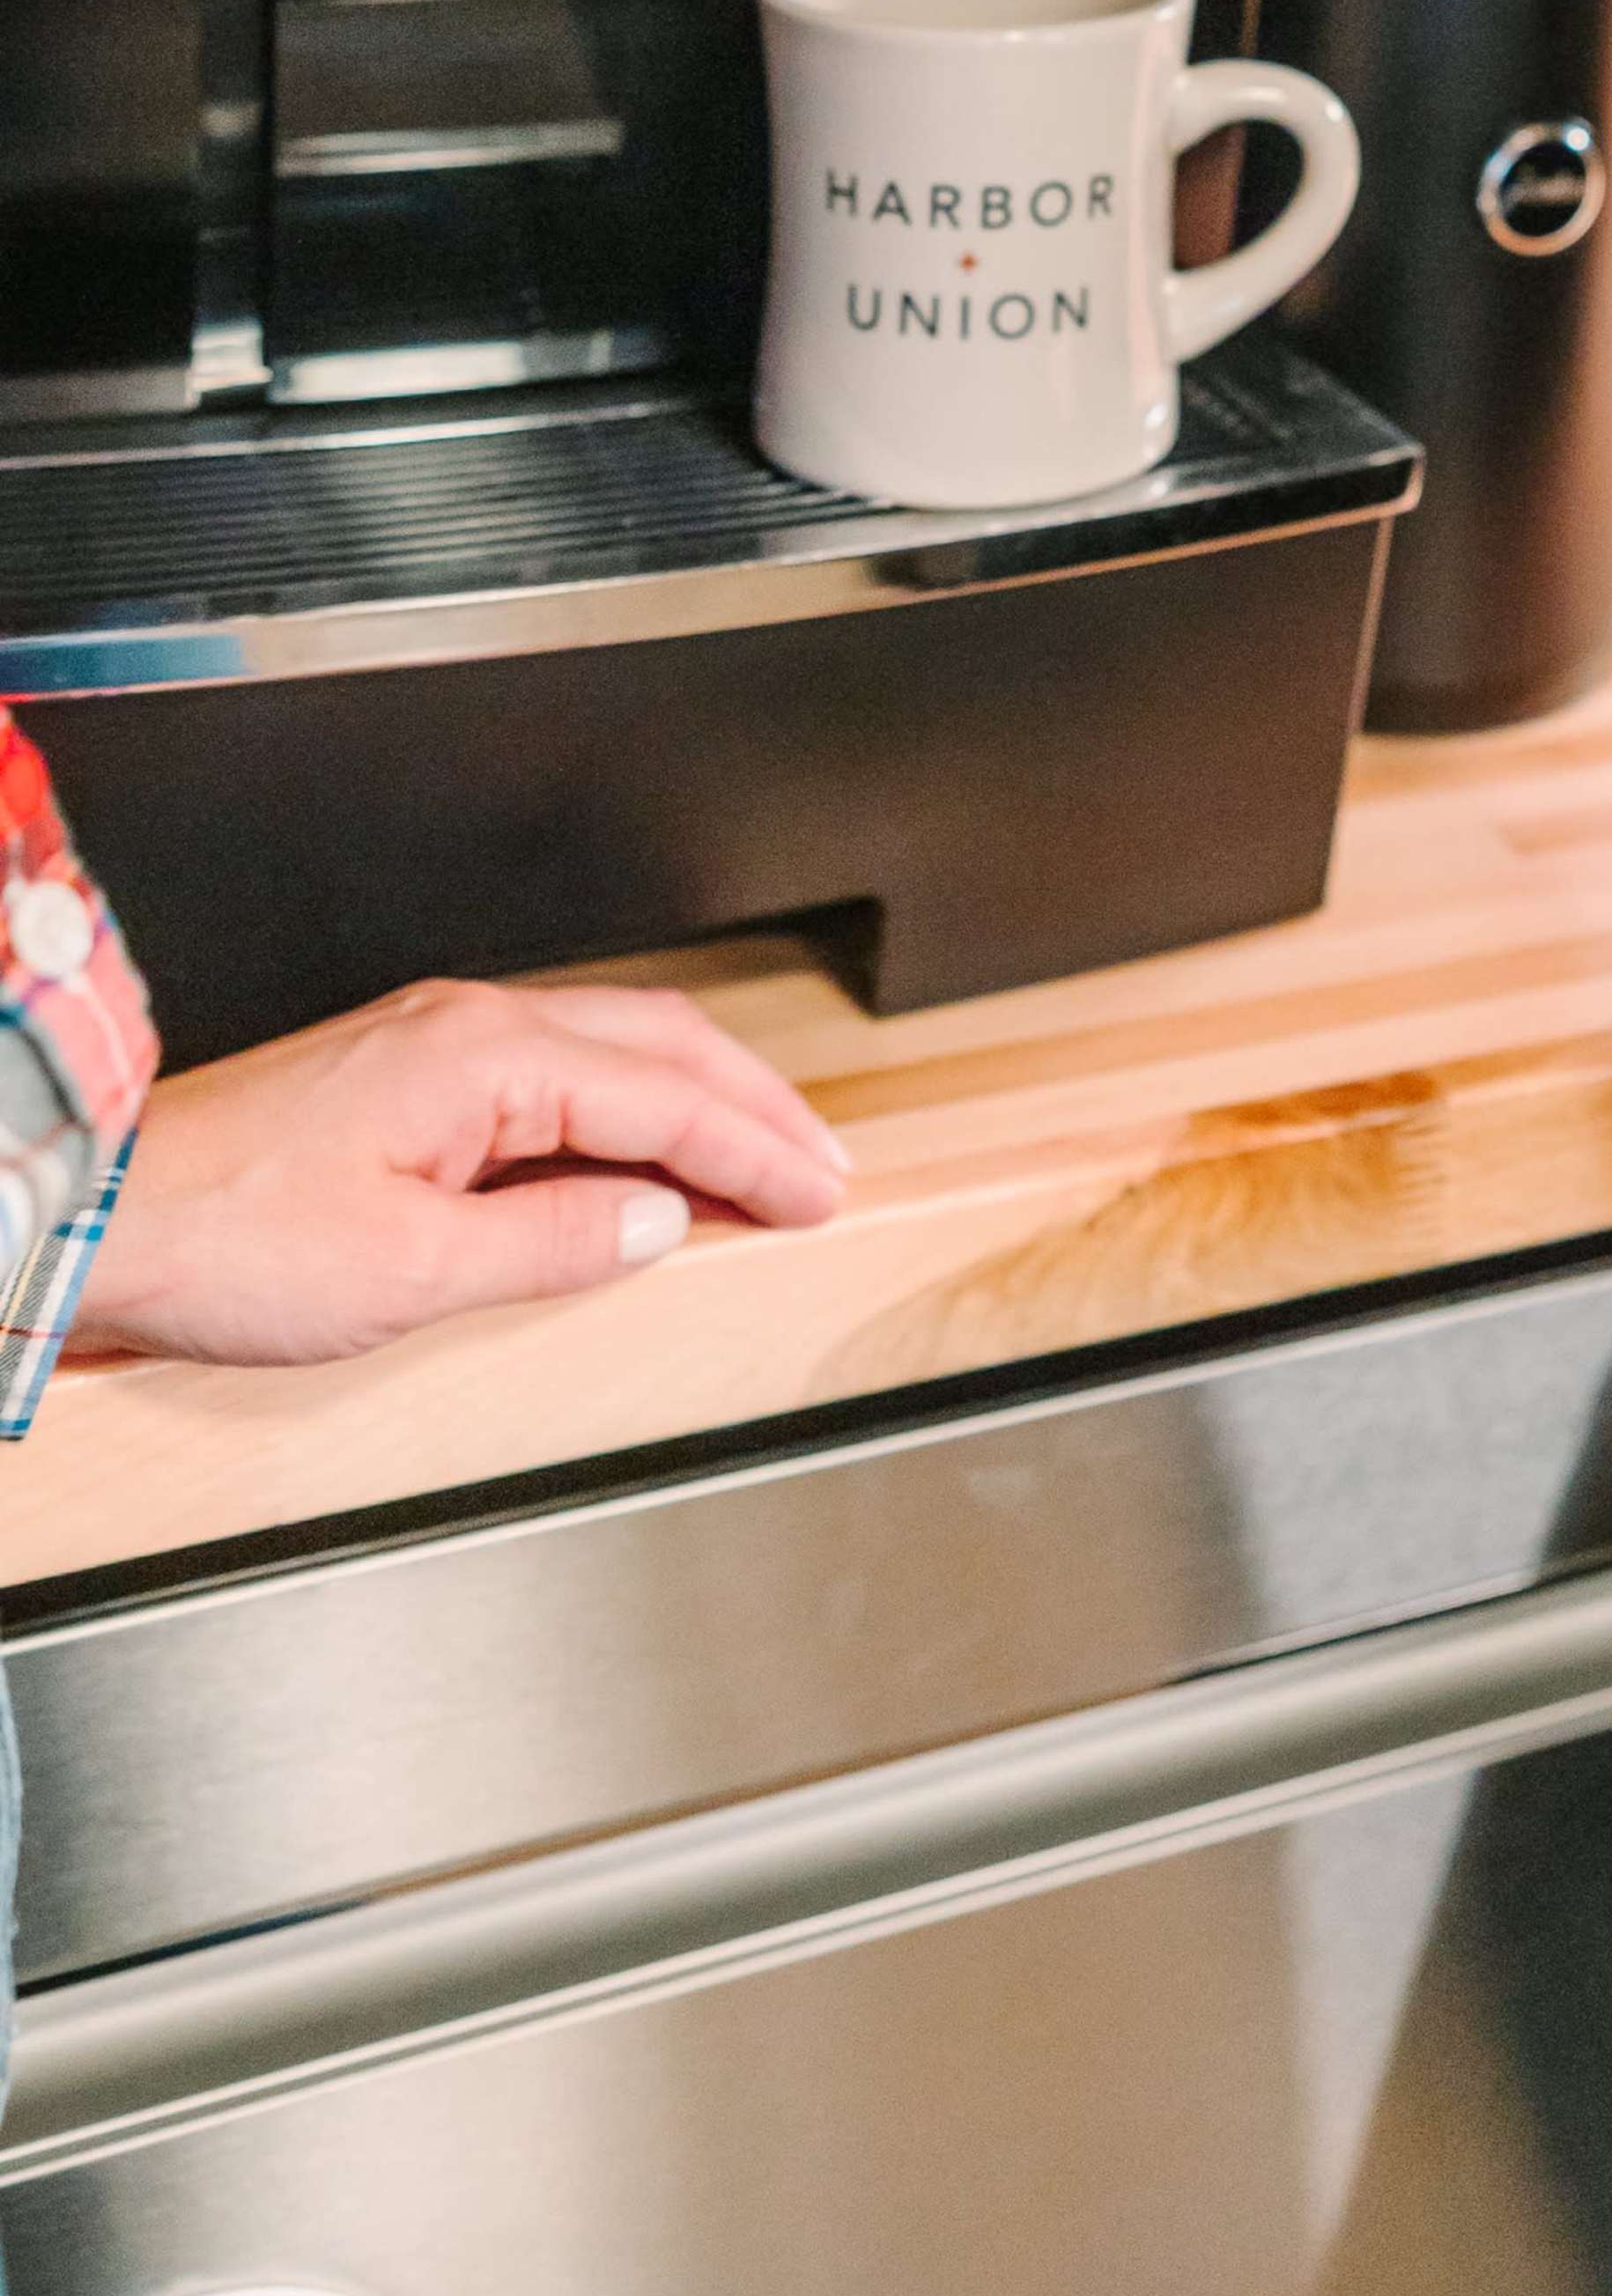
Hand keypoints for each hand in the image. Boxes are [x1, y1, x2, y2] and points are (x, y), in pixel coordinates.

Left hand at [71, 977, 848, 1369]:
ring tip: (759, 1159)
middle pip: (662, 1043)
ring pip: (614, 1045)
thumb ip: (549, 1243)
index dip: (757, 1151)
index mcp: (487, 1057)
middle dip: (756, 1104)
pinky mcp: (409, 1071)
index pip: (668, 1097)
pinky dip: (630, 1106)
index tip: (820, 1193)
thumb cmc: (228, 1238)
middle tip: (824, 1167)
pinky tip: (642, 1155)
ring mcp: (438, 1039)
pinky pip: (559, 1069)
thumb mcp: (409, 1271)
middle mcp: (471, 1024)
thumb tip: (653, 1224)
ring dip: (699, 1099)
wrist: (103, 1215)